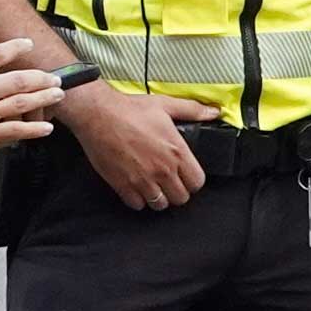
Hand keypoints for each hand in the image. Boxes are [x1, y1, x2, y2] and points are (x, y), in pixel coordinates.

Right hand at [0, 53, 67, 163]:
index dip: (15, 48)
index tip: (27, 44)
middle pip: (19, 79)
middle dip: (40, 77)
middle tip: (54, 78)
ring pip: (23, 102)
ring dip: (43, 98)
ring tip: (58, 95)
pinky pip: (16, 131)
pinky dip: (34, 130)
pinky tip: (47, 129)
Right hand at [70, 82, 219, 210]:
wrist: (98, 115)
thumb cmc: (129, 109)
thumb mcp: (165, 105)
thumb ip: (192, 110)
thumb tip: (213, 112)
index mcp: (176, 152)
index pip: (197, 182)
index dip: (193, 180)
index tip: (187, 176)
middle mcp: (162, 169)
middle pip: (180, 198)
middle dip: (177, 191)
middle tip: (170, 182)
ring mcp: (142, 180)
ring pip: (160, 204)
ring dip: (159, 197)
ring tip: (154, 186)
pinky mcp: (123, 185)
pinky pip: (137, 205)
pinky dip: (138, 200)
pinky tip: (137, 188)